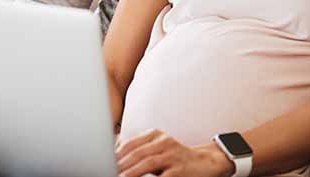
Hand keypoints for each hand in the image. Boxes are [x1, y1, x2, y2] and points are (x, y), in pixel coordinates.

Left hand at [115, 129, 232, 176]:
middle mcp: (164, 142)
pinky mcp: (180, 170)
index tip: (102, 161)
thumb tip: (115, 154)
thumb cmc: (177, 158)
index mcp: (156, 135)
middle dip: (119, 165)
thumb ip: (140, 150)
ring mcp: (173, 156)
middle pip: (136, 154)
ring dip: (130, 173)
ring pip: (146, 164)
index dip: (116, 153)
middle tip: (106, 171)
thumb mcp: (159, 148)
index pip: (131, 143)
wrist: (207, 162)